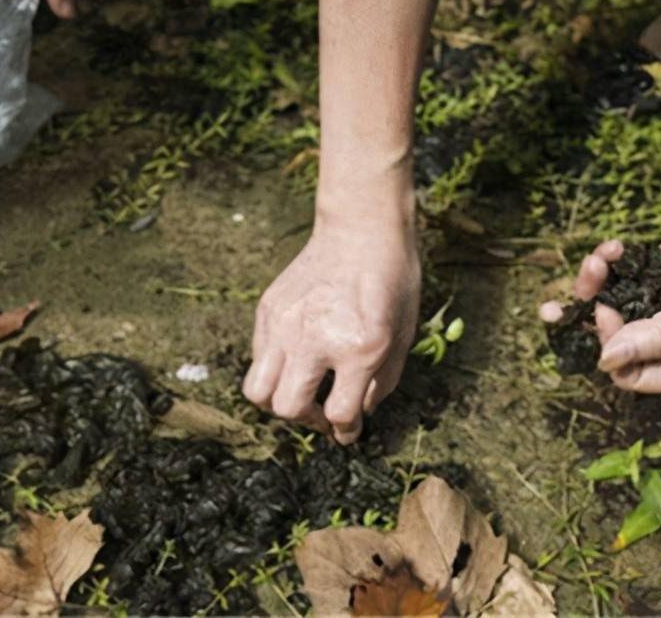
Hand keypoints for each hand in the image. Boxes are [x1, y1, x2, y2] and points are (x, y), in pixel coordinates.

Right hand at [242, 220, 419, 443]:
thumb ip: (382, 381)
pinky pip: (258, 358)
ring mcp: (284, 325)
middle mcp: (314, 340)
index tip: (348, 431)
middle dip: (309, 420)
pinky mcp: (268, 310)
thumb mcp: (402, 335)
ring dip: (280, 401)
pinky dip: (274, 369)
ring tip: (302, 390)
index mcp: (359, 348)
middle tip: (323, 411)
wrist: (362, 229)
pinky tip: (297, 357)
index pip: (339, 413)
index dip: (347, 430)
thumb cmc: (392, 280)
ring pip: (258, 391)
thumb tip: (362, 411)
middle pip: (289, 409)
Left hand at [540, 204, 660, 392]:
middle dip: (594, 314)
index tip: (608, 313)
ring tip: (598, 259)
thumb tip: (606, 360)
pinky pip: (625, 271)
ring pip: (615, 303)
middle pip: (616, 339)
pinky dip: (613, 260)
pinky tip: (614, 247)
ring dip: (596, 283)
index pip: (634, 374)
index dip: (613, 349)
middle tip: (594, 281)